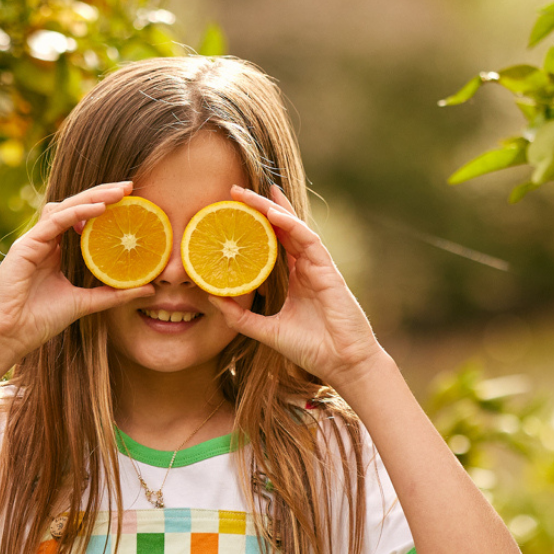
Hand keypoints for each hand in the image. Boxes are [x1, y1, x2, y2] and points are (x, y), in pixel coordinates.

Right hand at [0, 181, 162, 359]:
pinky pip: (54, 221)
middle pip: (73, 206)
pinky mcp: (25, 246)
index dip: (102, 206)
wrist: (7, 336)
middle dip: (101, 193)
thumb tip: (148, 289)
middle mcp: (43, 241)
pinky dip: (77, 213)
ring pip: (64, 207)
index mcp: (53, 251)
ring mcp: (33, 241)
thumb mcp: (84, 304)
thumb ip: (112, 294)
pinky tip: (98, 209)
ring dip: (91, 197)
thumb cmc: (37, 322)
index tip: (131, 200)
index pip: (79, 218)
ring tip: (118, 193)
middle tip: (129, 187)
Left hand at [200, 186, 386, 392]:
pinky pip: (308, 240)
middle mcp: (306, 267)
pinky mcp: (328, 270)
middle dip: (261, 208)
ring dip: (273, 209)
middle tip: (235, 190)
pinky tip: (273, 214)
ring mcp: (318, 266)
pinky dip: (292, 225)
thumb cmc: (310, 348)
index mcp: (295, 278)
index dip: (256, 226)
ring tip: (251, 193)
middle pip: (282, 229)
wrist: (342, 363)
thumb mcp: (265, 330)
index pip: (273, 243)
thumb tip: (211, 297)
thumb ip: (240, 316)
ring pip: (294, 228)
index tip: (232, 211)